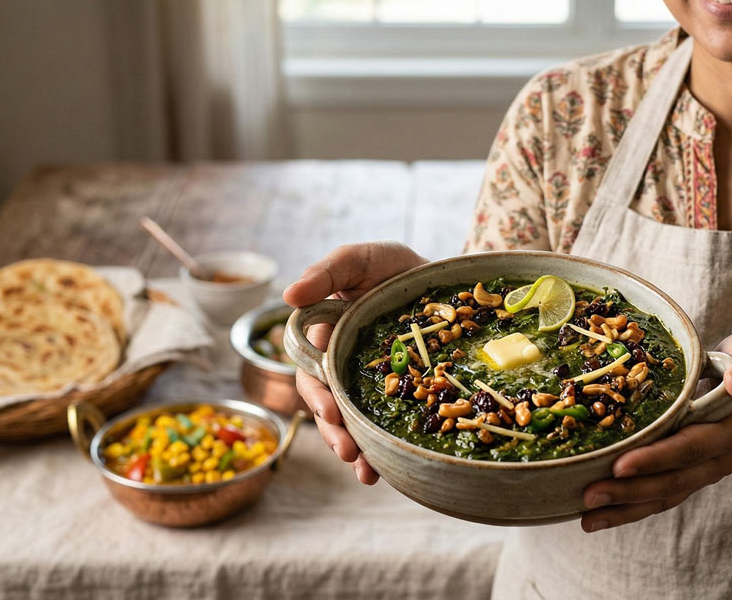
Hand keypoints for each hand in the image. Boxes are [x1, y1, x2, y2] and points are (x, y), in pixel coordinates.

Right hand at [282, 241, 426, 484]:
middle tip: (349, 452)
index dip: (318, 396)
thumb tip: (288, 296)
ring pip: (357, 423)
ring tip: (366, 472)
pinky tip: (389, 470)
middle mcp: (345, 369)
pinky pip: (390, 425)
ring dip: (357, 449)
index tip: (332, 411)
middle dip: (336, 433)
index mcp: (326, 341)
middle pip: (332, 407)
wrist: (442, 277)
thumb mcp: (356, 260)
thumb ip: (325, 274)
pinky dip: (386, 448)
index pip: (312, 375)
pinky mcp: (404, 395)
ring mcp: (374, 385)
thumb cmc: (390, 267)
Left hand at [580, 330, 731, 531]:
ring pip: (663, 497)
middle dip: (630, 491)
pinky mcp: (688, 475)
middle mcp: (719, 459)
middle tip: (590, 495)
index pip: (691, 447)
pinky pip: (658, 496)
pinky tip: (595, 515)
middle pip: (673, 481)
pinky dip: (628, 508)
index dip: (657, 458)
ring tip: (587, 518)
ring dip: (624, 509)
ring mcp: (703, 472)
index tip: (620, 465)